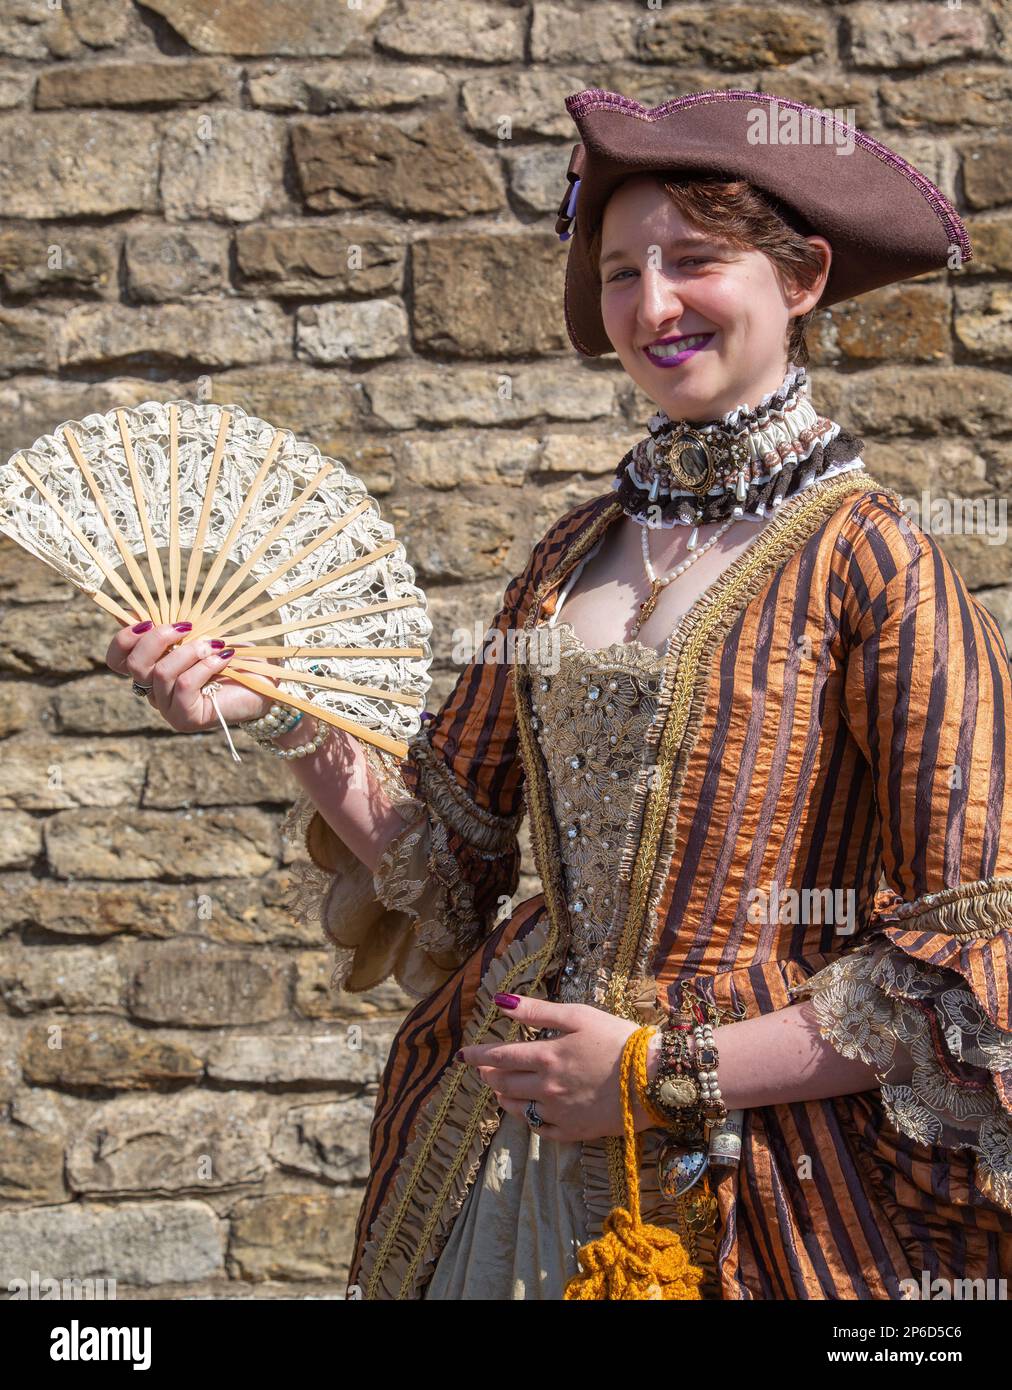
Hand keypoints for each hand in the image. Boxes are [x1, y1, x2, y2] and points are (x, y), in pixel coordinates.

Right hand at [105, 618, 277, 731]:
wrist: (265, 683)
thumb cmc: (230, 656)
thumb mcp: (197, 635)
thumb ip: (168, 628)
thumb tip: (134, 610)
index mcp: (151, 671)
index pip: (117, 660)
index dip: (124, 638)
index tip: (149, 620)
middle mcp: (154, 692)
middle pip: (133, 664)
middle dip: (157, 638)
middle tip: (187, 626)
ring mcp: (168, 708)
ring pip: (161, 673)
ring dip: (189, 651)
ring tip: (215, 645)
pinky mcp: (185, 718)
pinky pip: (183, 685)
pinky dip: (204, 665)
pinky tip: (223, 659)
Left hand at [457, 993, 663, 1141]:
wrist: (655, 1078)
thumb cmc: (618, 1039)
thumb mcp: (578, 1016)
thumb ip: (536, 1011)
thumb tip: (500, 1001)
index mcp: (545, 1057)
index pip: (498, 1058)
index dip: (478, 1056)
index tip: (463, 1055)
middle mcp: (545, 1088)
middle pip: (504, 1084)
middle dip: (489, 1075)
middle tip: (482, 1069)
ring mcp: (558, 1113)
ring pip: (517, 1109)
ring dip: (504, 1097)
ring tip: (500, 1089)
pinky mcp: (573, 1132)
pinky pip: (540, 1129)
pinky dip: (529, 1119)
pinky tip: (530, 1111)